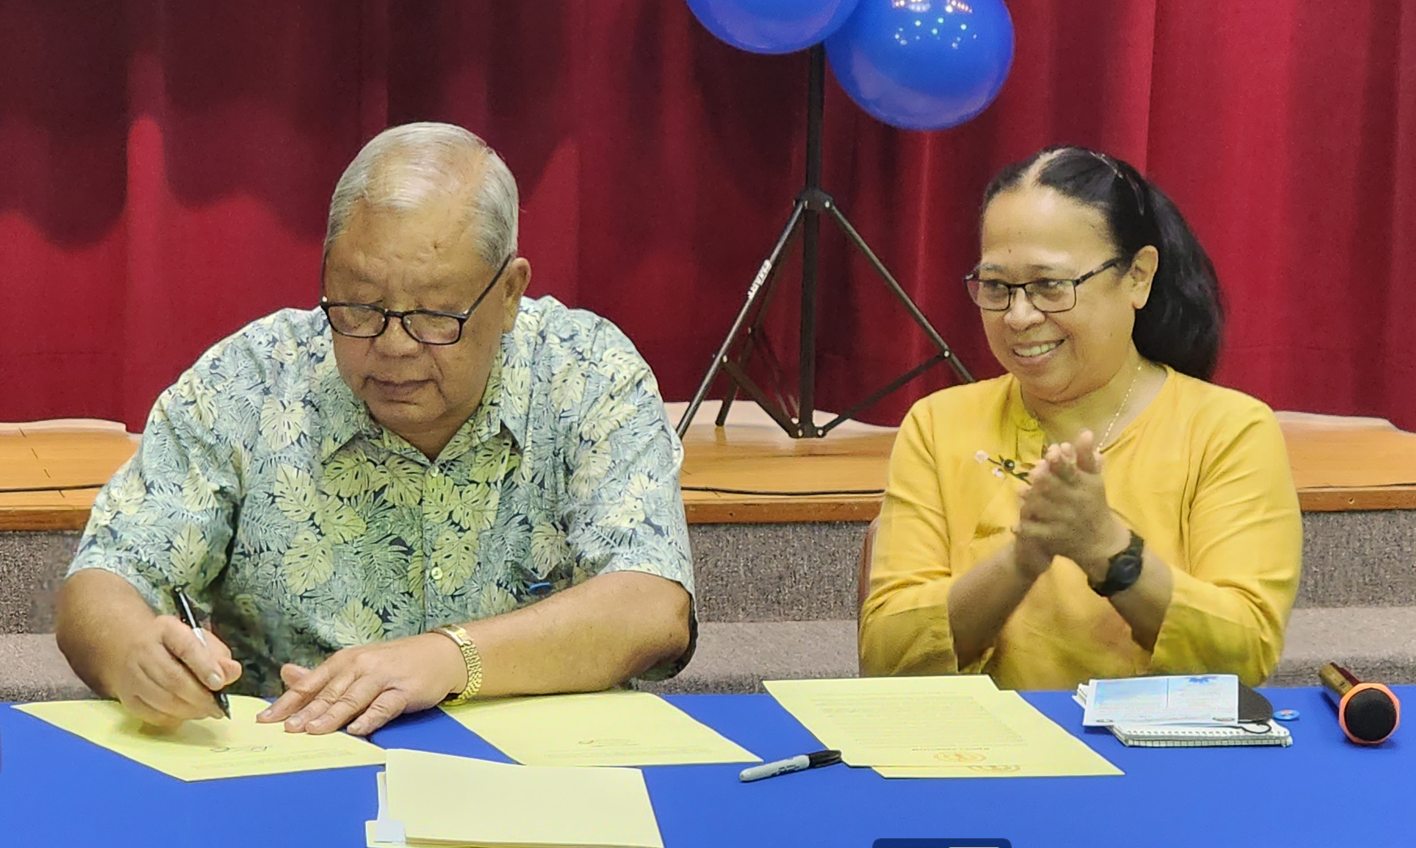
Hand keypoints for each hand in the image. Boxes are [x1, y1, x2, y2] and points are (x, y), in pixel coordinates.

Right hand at [111, 615, 241, 727]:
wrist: (131, 647)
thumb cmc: (174, 646)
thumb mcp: (200, 640)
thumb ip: (219, 656)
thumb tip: (233, 672)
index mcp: (167, 629)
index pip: (187, 648)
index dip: (205, 667)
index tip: (219, 683)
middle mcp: (144, 649)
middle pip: (173, 678)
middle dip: (200, 697)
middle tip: (217, 707)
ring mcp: (131, 674)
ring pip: (162, 699)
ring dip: (189, 710)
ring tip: (206, 711)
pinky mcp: (127, 697)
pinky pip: (152, 714)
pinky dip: (173, 718)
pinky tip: (186, 714)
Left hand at [257, 633, 464, 735]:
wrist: (440, 654)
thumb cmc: (395, 662)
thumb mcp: (357, 663)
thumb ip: (323, 675)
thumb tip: (287, 674)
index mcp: (345, 661)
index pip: (310, 683)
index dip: (287, 701)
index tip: (266, 719)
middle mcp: (361, 666)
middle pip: (328, 693)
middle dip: (306, 711)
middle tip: (286, 729)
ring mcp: (383, 678)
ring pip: (352, 698)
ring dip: (332, 715)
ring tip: (313, 730)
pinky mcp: (404, 690)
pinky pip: (384, 705)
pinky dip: (371, 716)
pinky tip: (358, 728)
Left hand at [1017, 430, 1130, 581]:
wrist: (1101, 542)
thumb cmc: (1094, 505)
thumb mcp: (1094, 481)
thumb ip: (1086, 458)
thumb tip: (1085, 432)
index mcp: (1084, 487)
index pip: (1071, 472)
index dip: (1061, 462)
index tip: (1051, 452)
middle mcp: (1074, 503)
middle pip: (1055, 489)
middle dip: (1043, 480)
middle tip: (1032, 472)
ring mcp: (1063, 521)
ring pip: (1044, 509)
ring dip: (1031, 501)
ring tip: (1020, 492)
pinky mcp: (1055, 537)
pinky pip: (1038, 533)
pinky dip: (1026, 529)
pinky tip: (1015, 525)